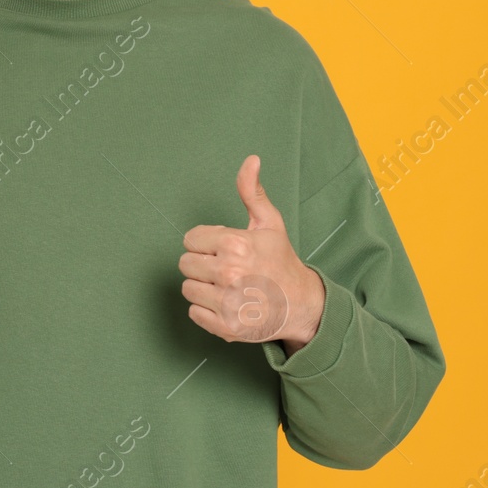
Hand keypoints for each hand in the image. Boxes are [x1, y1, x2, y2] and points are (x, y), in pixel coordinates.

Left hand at [179, 154, 324, 354]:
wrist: (302, 304)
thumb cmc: (281, 261)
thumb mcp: (269, 223)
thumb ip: (252, 192)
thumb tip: (251, 160)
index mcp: (236, 244)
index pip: (190, 240)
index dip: (206, 243)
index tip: (224, 249)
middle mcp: (229, 273)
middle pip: (185, 264)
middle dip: (202, 264)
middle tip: (226, 269)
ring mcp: (227, 302)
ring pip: (188, 288)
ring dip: (204, 288)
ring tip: (228, 287)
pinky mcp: (226, 326)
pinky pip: (194, 312)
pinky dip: (207, 310)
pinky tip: (227, 303)